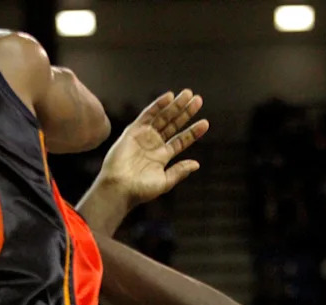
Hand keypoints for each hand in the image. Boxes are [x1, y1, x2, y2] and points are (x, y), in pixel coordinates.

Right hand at [97, 90, 209, 209]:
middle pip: (174, 124)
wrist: (120, 188)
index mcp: (163, 156)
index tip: (205, 123)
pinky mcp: (133, 131)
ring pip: (163, 117)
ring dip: (175, 105)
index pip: (181, 140)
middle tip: (198, 99)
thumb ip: (180, 171)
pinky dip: (158, 105)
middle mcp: (154, 144)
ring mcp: (144, 136)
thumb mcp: (165, 182)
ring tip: (189, 94)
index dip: (193, 132)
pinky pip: (148, 115)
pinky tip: (170, 96)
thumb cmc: (140, 190)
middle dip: (186, 112)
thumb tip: (196, 164)